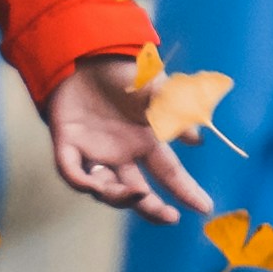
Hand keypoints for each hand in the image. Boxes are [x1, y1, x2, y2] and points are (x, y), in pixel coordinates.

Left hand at [42, 46, 202, 225]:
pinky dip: (81, 181)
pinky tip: (94, 185)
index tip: (205, 207)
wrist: (86, 54)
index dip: (186, 191)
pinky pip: (71, 171)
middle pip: (137, 192)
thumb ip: (175, 112)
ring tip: (138, 192)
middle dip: (153, 208)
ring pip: (106, 189)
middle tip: (169, 217)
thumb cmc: (124, 72)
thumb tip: (196, 138)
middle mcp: (121, 154)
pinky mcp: (67, 145)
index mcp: (145, 142)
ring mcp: (94, 152)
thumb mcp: (156, 89)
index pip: (169, 173)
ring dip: (120, 196)